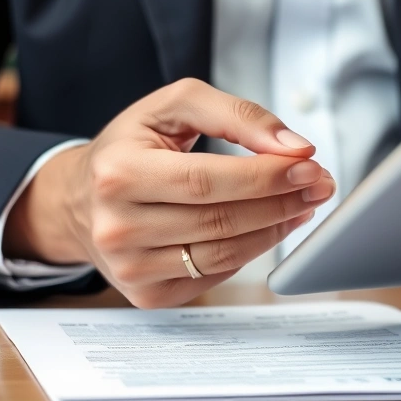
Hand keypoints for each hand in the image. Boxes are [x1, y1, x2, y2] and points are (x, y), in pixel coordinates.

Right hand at [4, 78, 335, 307]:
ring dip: (276, 228)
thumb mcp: (174, 106)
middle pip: (220, 220)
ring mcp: (129, 268)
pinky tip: (268, 226)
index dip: (265, 176)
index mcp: (117, 173)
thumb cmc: (133, 145)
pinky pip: (214, 275)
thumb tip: (293, 147)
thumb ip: (236, 115)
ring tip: (302, 203)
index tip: (309, 163)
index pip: (205, 180)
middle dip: (282, 201)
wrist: (82, 198)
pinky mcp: (145, 295)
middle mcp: (117, 227)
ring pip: (224, 254)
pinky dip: (251, 251)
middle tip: (319, 183)